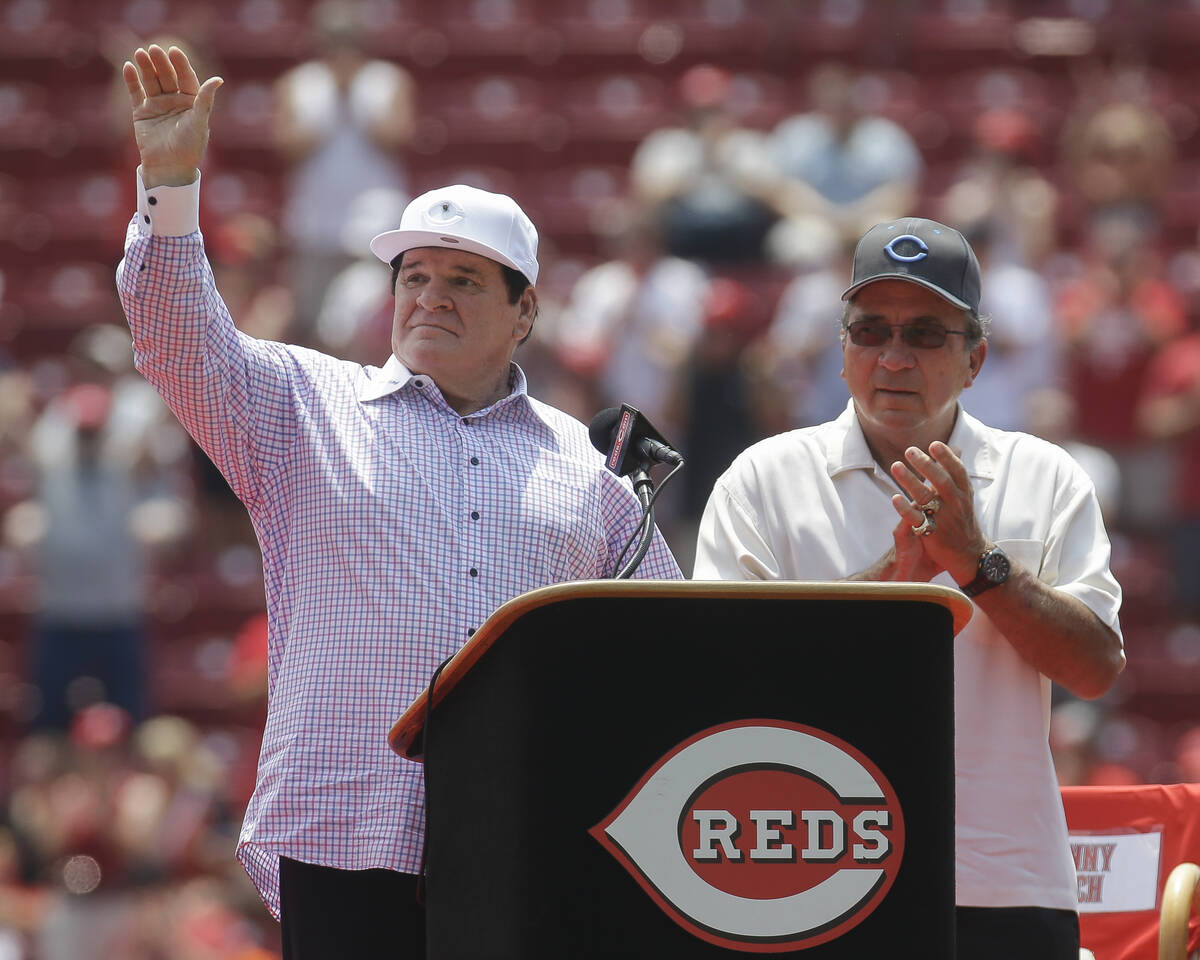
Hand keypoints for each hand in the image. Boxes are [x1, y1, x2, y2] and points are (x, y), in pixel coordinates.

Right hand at [122, 45, 222, 186]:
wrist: (169, 167)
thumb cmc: (189, 147)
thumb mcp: (199, 122)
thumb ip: (205, 100)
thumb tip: (218, 79)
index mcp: (192, 102)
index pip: (186, 78)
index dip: (181, 64)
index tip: (174, 51)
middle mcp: (175, 101)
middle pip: (167, 76)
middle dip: (161, 63)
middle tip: (154, 49)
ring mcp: (157, 105)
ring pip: (151, 81)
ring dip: (146, 67)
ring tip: (141, 53)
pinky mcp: (141, 112)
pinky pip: (135, 93)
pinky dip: (131, 80)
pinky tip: (128, 67)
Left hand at [888, 440, 987, 584]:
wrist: (969, 554)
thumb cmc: (962, 518)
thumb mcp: (964, 494)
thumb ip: (955, 472)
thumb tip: (955, 447)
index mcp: (964, 492)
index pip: (958, 471)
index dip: (947, 457)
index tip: (934, 444)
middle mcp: (956, 503)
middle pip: (941, 481)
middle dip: (926, 465)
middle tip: (910, 451)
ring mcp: (944, 518)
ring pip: (926, 497)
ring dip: (910, 480)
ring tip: (896, 466)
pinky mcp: (932, 532)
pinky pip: (917, 519)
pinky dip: (906, 508)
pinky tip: (895, 498)